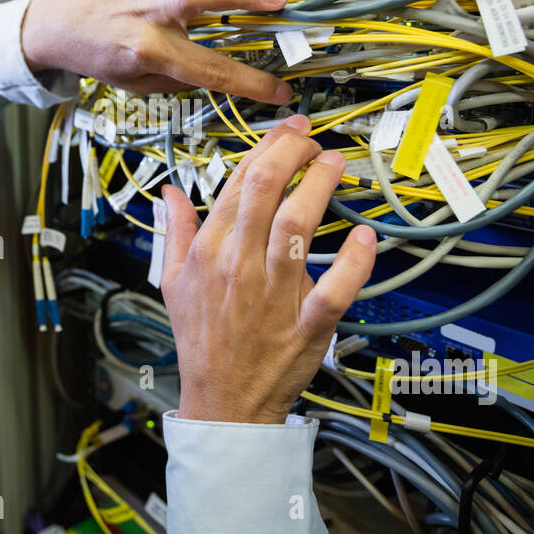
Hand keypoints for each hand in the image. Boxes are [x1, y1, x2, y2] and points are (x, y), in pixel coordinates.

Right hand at [158, 114, 377, 423]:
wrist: (222, 402)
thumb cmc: (202, 342)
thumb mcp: (172, 284)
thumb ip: (175, 232)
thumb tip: (170, 193)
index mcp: (210, 252)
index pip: (237, 183)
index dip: (266, 148)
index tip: (287, 131)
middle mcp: (240, 266)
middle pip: (266, 191)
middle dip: (292, 153)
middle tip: (312, 138)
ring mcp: (274, 295)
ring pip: (297, 227)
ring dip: (319, 187)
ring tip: (335, 164)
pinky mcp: (307, 324)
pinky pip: (333, 289)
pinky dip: (352, 262)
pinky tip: (363, 235)